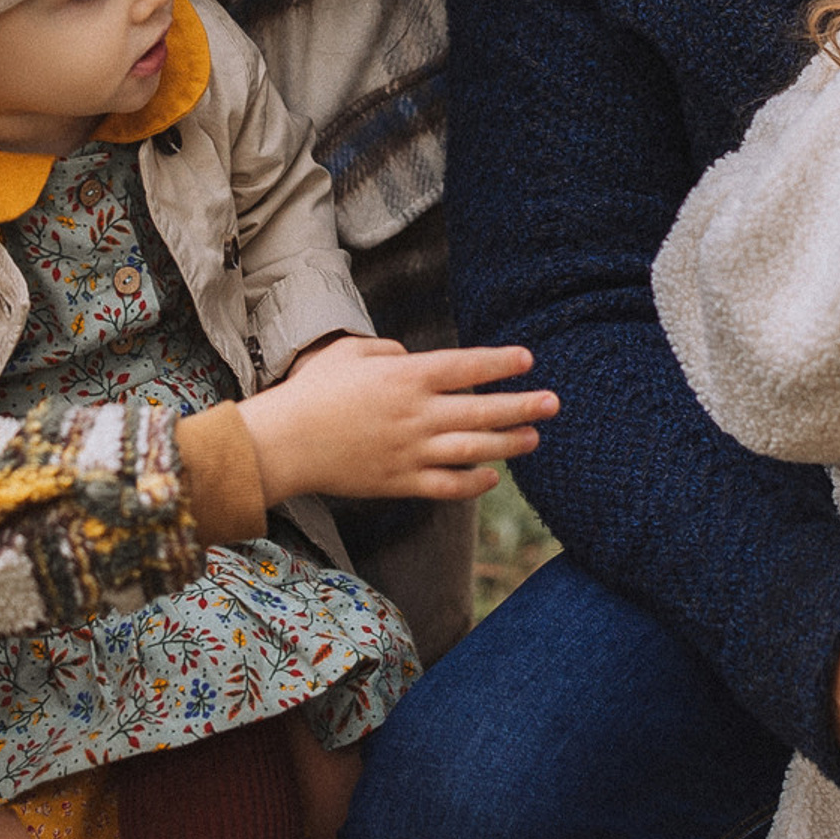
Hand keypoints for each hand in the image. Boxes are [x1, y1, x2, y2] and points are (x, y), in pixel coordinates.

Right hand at [236, 336, 557, 507]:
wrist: (286, 442)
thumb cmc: (314, 391)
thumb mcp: (352, 353)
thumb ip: (390, 352)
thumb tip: (416, 360)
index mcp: (406, 377)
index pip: (467, 366)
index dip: (501, 362)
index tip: (527, 359)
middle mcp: (416, 414)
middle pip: (482, 408)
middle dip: (523, 405)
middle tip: (554, 402)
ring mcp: (411, 451)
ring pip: (474, 448)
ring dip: (509, 443)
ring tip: (534, 437)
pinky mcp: (401, 481)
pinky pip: (449, 485)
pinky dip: (475, 482)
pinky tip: (493, 475)